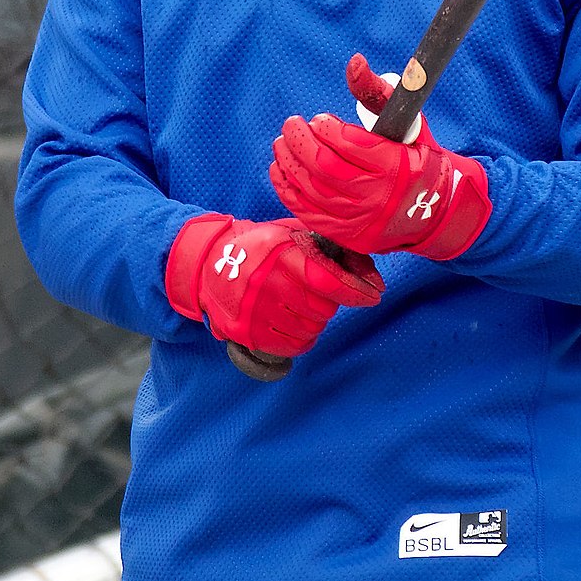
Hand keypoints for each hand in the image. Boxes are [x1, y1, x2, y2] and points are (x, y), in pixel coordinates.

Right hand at [165, 212, 384, 357]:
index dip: (355, 290)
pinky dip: (302, 339)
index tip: (373, 295)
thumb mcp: (289, 234)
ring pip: (309, 329)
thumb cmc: (259, 246)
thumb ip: (327, 246)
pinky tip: (297, 325)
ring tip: (302, 306)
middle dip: (329, 302)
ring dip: (315, 321)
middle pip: (322, 308)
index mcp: (279, 254)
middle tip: (318, 292)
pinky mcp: (245, 332)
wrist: (208, 264)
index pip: (327, 279)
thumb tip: (370, 270)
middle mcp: (266, 283)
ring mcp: (254, 310)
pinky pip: (290, 346)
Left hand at [269, 55, 491, 260]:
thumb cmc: (415, 156)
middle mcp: (377, 196)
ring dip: (289, 161)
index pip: (348, 144)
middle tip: (292, 124)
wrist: (434, 210)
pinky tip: (280, 168)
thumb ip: (377, 90)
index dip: (326, 128)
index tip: (319, 119)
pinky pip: (307, 212)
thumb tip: (354, 63)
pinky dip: (287, 188)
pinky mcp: (348, 235)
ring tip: (283, 142)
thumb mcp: (406, 121)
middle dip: (300, 141)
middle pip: (324, 166)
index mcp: (395, 165)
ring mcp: (361, 220)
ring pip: (311, 189)